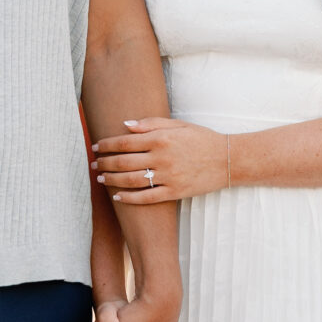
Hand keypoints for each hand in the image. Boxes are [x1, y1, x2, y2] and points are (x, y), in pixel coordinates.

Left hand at [93, 117, 229, 204]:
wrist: (228, 159)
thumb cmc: (202, 139)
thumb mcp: (178, 125)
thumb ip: (151, 123)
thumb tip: (125, 125)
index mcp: (161, 138)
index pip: (125, 142)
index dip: (106, 145)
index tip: (95, 146)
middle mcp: (162, 157)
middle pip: (124, 162)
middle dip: (104, 163)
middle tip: (93, 164)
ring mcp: (168, 176)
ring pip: (131, 180)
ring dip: (112, 180)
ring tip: (100, 179)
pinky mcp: (175, 192)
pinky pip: (147, 197)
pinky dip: (129, 198)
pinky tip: (117, 196)